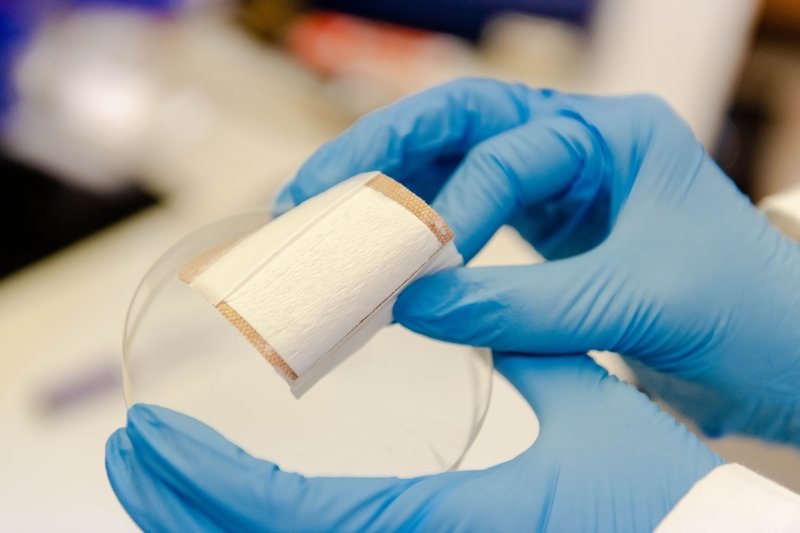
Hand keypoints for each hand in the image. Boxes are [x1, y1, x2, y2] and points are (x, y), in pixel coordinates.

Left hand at [107, 355, 721, 531]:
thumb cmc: (658, 491)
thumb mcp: (585, 409)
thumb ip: (522, 349)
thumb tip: (455, 297)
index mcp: (453, 528)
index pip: (294, 518)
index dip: (209, 481)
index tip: (149, 438)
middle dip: (181, 508)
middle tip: (130, 453)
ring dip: (206, 523)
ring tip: (158, 474)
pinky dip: (262, 528)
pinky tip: (235, 503)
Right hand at [281, 78, 799, 444]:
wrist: (781, 360)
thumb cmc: (744, 313)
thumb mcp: (636, 300)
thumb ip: (521, 306)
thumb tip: (414, 306)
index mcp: (613, 136)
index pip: (510, 151)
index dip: (455, 204)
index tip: (414, 263)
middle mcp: (575, 148)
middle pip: (460, 125)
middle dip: (385, 152)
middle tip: (316, 187)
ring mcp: (553, 190)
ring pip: (452, 166)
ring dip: (388, 188)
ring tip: (321, 212)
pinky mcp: (539, 233)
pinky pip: (462, 216)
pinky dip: (416, 233)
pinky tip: (377, 252)